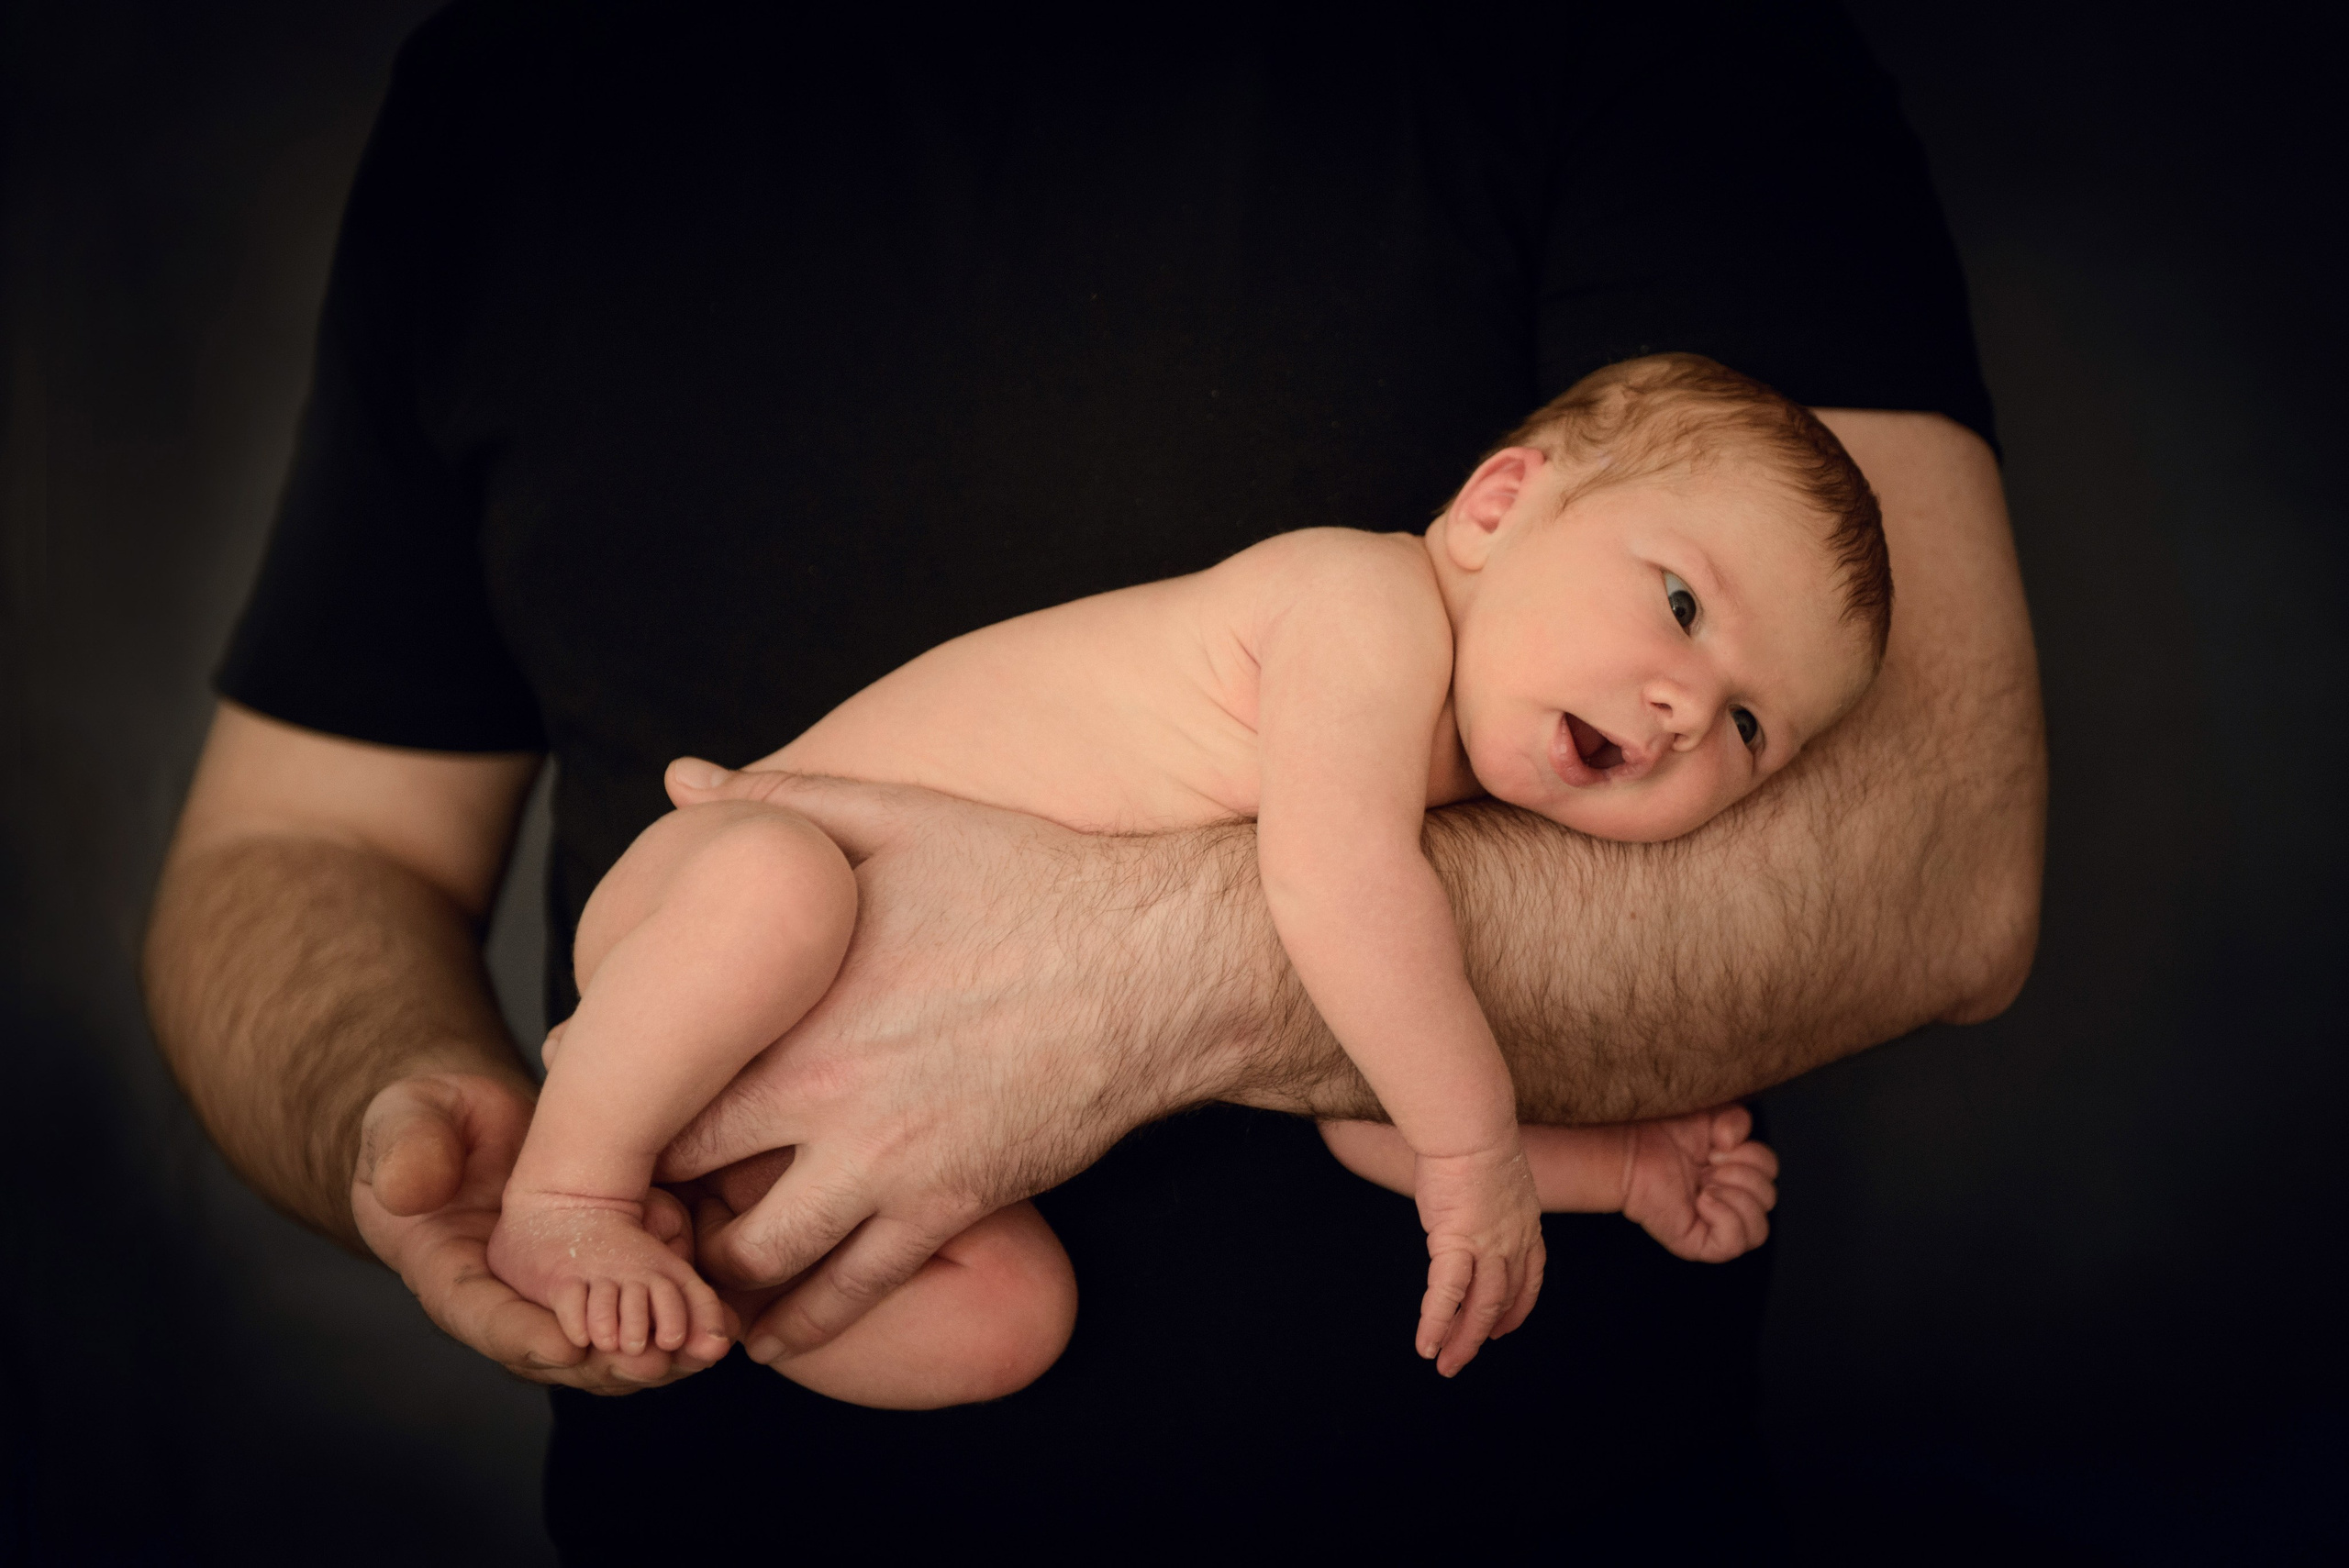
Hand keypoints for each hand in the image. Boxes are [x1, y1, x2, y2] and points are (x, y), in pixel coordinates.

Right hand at [353, 1071, 734, 1392]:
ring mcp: (562, 1292)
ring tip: (703, 1349)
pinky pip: (644, 1308)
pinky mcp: (607, 1272)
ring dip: (658, 1353)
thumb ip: (406, 1151)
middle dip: (608, 1362)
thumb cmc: (428, 1118)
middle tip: (655, 1362)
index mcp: (450, 1274)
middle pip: (558, 1352)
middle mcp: (510, 1297)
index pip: (483, 1317)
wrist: (477, 1119)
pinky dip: (683, 1319)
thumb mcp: (405, 1121)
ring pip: (610, 1343)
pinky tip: (722, 1321)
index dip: (525, 1337)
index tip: (568, 1346)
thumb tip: (408, 1192)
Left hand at [653, 762, 1243, 1367]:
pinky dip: (801, 1323)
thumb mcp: (900, 819)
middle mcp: (826, 1098)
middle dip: (648, 1206)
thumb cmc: (1029, 882)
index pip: (657, 1087)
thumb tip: (682, 778)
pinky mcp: (951, 1205)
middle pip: (688, 1184)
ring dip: (713, 1275)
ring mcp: (889, 1163)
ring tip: (686, 1278)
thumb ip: (782, 802)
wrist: (1155, 963)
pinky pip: (854, 1290)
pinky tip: (771, 1332)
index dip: (611, 1111)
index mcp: (797, 1009)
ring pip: (761, 1257)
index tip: (600, 1114)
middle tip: (625, 1212)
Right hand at [1411, 1141, 1545, 1376]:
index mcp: (1526, 1221)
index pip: (1530, 1276)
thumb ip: (1485, 1194)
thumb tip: (1465, 1194)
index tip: (1505, 1327)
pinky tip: (1425, 1344)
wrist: (1468, 1125)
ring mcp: (1489, 1244)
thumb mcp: (1492, 1171)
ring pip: (1482, 1307)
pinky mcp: (1457, 1242)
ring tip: (1446, 1363)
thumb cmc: (1471, 1135)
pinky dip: (1437, 1323)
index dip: (1518, 1307)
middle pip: (1505, 1299)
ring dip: (1464, 1340)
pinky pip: (1447, 1295)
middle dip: (1486, 1331)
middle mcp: (1514, 1239)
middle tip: (1467, 1355)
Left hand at [1618, 1104, 1777, 1262]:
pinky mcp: (1699, 1244)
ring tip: (1704, 1186)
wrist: (1630, 1150)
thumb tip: (1735, 1143)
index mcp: (1737, 1176)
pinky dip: (1725, 1218)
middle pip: (1769, 1198)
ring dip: (1735, 1198)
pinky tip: (1702, 1200)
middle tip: (1706, 1168)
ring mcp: (1715, 1227)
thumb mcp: (1710, 1116)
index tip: (1715, 1147)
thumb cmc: (1662, 1133)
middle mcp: (1730, 1204)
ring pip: (1759, 1231)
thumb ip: (1737, 1119)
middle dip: (1739, 1175)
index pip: (1770, 1172)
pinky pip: (1734, 1244)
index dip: (1749, 1155)